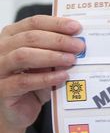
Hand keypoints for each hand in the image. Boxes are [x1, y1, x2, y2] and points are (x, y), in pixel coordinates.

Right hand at [0, 16, 82, 131]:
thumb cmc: (34, 82)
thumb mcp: (48, 63)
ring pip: (23, 56)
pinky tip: (62, 76)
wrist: (19, 110)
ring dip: (51, 56)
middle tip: (79, 46)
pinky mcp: (2, 89)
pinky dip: (45, 78)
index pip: (34, 23)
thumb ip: (58, 50)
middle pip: (29, 37)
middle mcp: (1, 49)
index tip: (76, 27)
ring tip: (71, 60)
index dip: (56, 24)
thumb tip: (78, 42)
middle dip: (58, 40)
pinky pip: (23, 81)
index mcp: (12, 36)